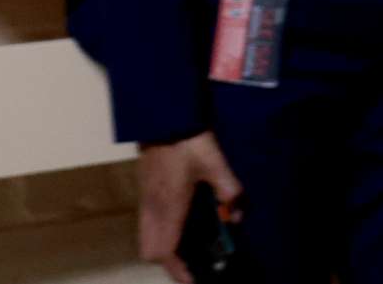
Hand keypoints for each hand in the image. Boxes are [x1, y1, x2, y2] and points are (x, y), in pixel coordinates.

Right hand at [135, 130, 239, 283]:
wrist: (163, 114)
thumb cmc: (188, 140)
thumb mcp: (215, 162)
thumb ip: (229, 188)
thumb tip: (238, 214)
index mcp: (169, 207)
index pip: (164, 252)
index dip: (178, 270)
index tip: (193, 278)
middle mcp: (153, 208)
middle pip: (150, 250)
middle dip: (168, 262)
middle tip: (191, 261)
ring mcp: (145, 198)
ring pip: (146, 236)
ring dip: (163, 246)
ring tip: (187, 244)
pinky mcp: (145, 189)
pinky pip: (147, 222)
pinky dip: (160, 231)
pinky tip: (181, 220)